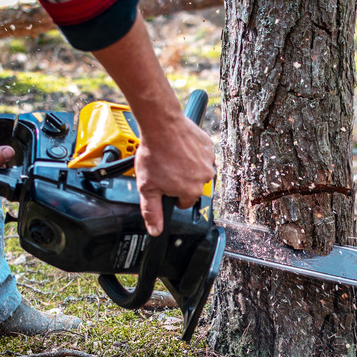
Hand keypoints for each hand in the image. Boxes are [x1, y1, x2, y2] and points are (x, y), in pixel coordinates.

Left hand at [91, 12, 215, 235]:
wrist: (161, 125)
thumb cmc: (154, 154)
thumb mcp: (147, 187)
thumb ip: (152, 212)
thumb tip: (156, 231)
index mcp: (191, 191)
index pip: (183, 202)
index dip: (171, 194)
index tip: (163, 183)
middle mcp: (204, 178)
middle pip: (191, 186)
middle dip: (180, 180)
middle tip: (165, 167)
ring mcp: (208, 161)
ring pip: (197, 171)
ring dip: (187, 166)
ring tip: (171, 156)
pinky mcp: (209, 146)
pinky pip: (202, 155)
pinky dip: (192, 153)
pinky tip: (179, 147)